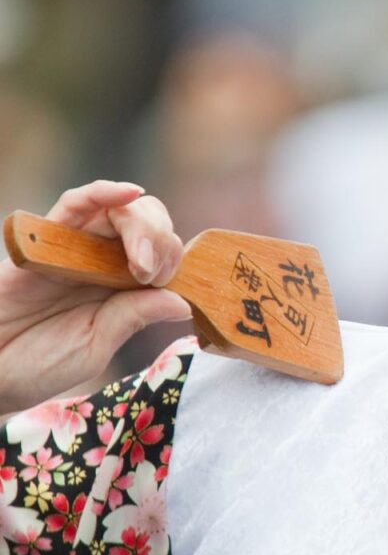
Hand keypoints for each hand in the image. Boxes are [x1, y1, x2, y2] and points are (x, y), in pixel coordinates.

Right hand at [0, 180, 191, 413]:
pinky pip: (74, 205)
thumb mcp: (95, 347)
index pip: (163, 256)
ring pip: (117, 211)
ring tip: (140, 257)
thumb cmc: (38, 363)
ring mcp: (76, 249)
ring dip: (139, 223)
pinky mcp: (44, 241)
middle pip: (147, 225)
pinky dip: (101, 193)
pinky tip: (127, 191)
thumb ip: (132, 318)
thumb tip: (183, 301)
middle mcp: (103, 263)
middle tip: (148, 271)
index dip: (173, 262)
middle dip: (161, 240)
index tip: (164, 283)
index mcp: (122, 289)